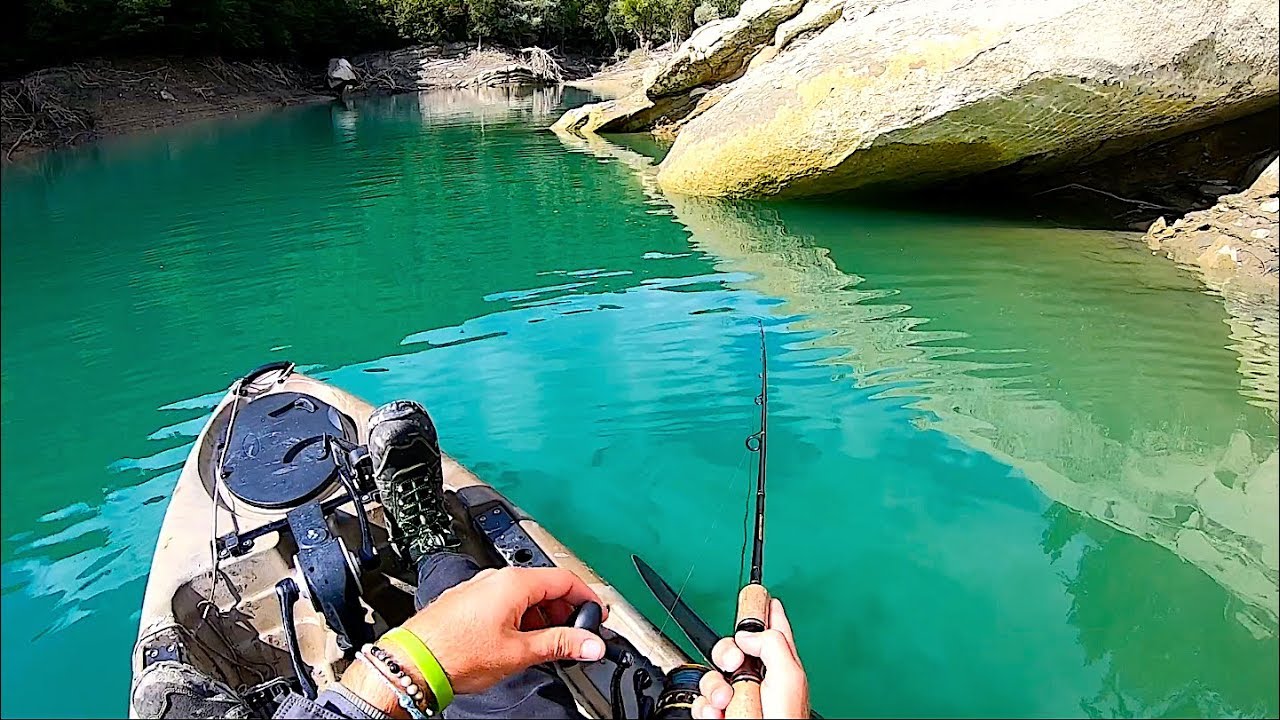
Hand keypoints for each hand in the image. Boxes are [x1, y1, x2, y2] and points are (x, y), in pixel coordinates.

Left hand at [398, 566, 607, 693]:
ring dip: (542, 617)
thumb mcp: (520, 652)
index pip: (565, 579)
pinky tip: (518, 642)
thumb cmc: (456, 652)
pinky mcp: (468, 602)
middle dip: (565, 611)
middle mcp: (496, 579)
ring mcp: (480, 589)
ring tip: (545, 645)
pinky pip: (504, 603)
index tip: (597, 616)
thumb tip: (591, 643)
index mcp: (514, 583)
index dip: (587, 598)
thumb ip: (561, 644)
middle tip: (575, 636)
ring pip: (524, 596)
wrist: (415, 663)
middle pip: (545, 586)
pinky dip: (520, 618)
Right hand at [692, 598, 808, 718]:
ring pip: (713, 675)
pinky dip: (706, 708)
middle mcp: (760, 678)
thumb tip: (746, 635)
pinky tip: (719, 714)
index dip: (764, 609)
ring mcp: (740, 695)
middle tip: (733, 663)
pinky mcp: (723, 712)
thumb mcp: (789, 677)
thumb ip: (772, 645)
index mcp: (781, 665)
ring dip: (714, 688)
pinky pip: (703, 700)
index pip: (773, 627)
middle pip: (733, 647)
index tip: (755, 593)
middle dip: (725, 653)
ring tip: (726, 701)